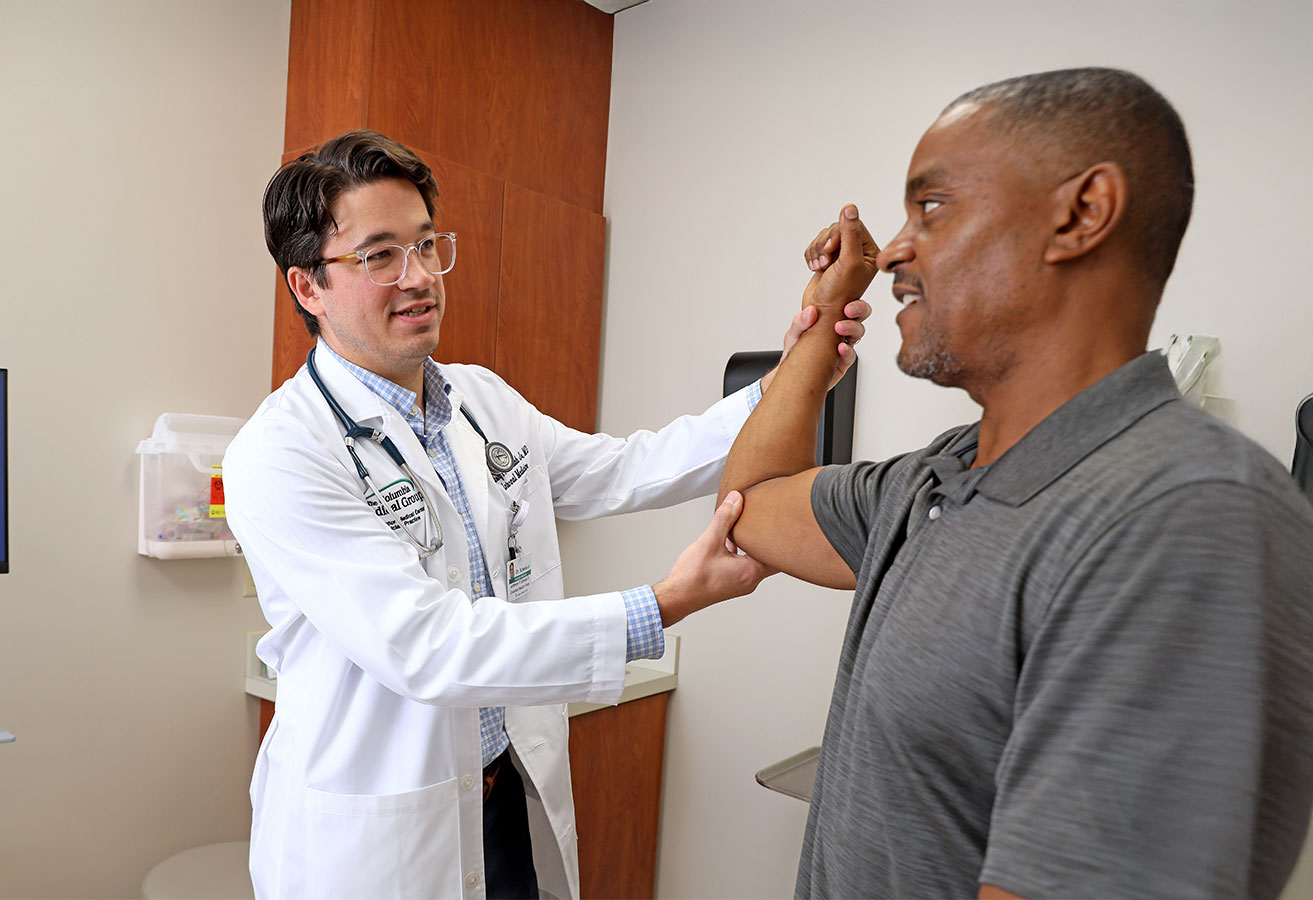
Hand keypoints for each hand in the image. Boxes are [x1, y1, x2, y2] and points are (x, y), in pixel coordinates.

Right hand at [654, 492, 774, 625]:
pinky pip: (744, 564)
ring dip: (753, 545)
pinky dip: (742, 552)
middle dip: (768, 539)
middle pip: (770, 557)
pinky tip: (729, 540)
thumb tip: (736, 499)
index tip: (781, 522)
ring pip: (756, 560)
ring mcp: (741, 583)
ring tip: (749, 527)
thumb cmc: (693, 577)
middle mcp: (751, 580)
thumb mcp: (709, 541)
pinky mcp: (732, 583)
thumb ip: (725, 518)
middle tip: (769, 521)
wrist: (677, 598)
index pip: (780, 555)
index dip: (783, 538)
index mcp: (751, 571)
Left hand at [763, 300, 869, 391]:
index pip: (847, 304)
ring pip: (857, 333)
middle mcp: (840, 331)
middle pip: (859, 316)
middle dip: (859, 310)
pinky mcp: (843, 362)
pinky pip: (851, 355)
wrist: (794, 375)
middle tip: (848, 311)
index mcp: (830, 319)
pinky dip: (847, 351)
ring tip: (839, 328)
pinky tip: (840, 348)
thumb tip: (811, 311)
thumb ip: (800, 321)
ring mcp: (843, 346)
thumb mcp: (793, 334)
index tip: (846, 304)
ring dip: (852, 328)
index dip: (852, 301)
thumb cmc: (796, 352)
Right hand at [801, 204, 880, 313]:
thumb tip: (850, 207)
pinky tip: (815, 269)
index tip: (832, 251)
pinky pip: (816, 245)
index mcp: (871, 252)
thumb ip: (850, 234)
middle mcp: (858, 253)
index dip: (839, 233)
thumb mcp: (848, 262)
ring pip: (824, 236)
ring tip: (820, 267)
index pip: (854, 224)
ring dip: (817, 250)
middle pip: (837, 228)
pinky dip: (811, 255)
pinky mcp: (827, 260)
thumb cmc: (838, 294)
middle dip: (826, 244)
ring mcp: (842, 257)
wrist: (821, 314)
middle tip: (825, 262)